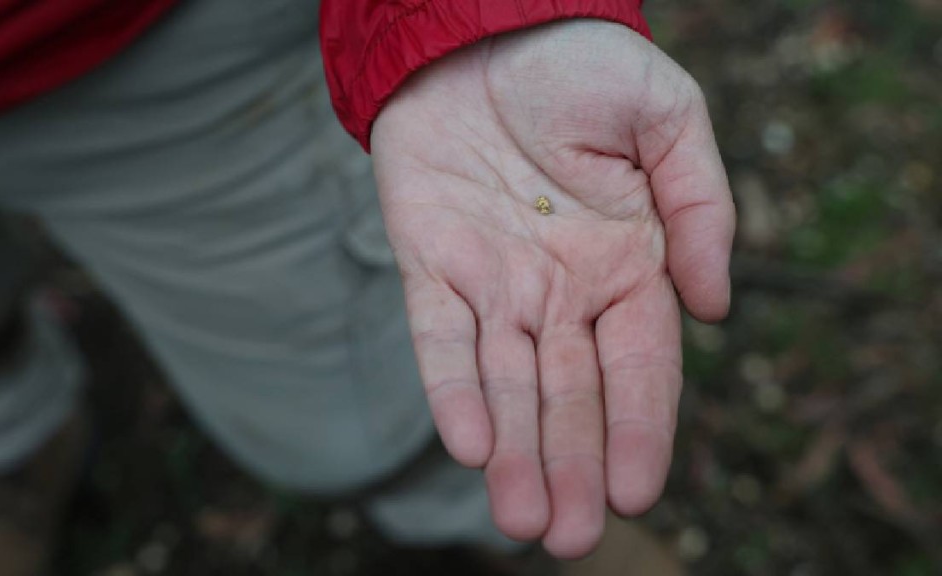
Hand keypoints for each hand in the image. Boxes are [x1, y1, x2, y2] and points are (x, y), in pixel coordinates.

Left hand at [371, 20, 734, 557]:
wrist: (488, 28)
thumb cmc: (583, 67)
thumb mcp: (669, 117)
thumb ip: (702, 210)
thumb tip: (715, 310)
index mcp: (624, 265)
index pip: (639, 368)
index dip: (641, 430)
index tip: (640, 493)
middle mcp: (558, 289)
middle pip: (569, 395)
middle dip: (573, 467)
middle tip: (571, 538)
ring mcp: (491, 280)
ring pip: (504, 384)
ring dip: (513, 454)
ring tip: (521, 521)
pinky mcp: (428, 262)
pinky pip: (437, 337)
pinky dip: (451, 388)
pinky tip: (467, 444)